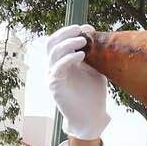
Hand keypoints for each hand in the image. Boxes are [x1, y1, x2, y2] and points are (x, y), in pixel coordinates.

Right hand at [46, 24, 109, 140]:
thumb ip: (93, 54)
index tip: (88, 28)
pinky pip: (57, 67)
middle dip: (65, 33)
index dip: (71, 31)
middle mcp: (55, 66)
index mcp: (63, 61)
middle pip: (52, 42)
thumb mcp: (95, 69)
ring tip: (83, 42)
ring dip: (68, 43)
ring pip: (53, 52)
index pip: (60, 40)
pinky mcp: (54, 85)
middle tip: (80, 30)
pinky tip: (81, 56)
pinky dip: (69, 58)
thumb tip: (95, 35)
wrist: (91, 117)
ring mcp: (53, 75)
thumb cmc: (93, 94)